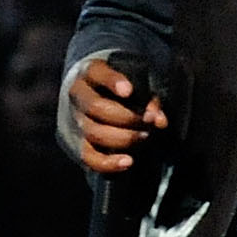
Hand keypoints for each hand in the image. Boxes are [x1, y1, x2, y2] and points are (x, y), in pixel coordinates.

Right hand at [71, 56, 169, 173]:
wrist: (96, 101)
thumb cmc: (122, 91)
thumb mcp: (137, 86)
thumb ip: (149, 99)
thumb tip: (159, 120)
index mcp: (91, 73)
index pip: (98, 73)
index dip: (112, 81)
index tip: (129, 91)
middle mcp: (79, 96)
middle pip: (95, 107)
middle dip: (126, 116)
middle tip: (148, 121)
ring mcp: (77, 121)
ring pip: (93, 132)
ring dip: (123, 137)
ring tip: (144, 136)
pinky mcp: (79, 144)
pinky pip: (89, 157)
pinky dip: (108, 162)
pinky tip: (128, 161)